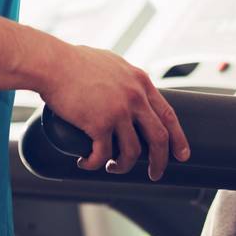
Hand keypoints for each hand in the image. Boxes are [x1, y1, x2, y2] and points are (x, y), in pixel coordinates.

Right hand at [38, 43, 189, 180]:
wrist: (53, 64)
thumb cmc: (75, 62)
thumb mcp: (112, 64)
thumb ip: (125, 78)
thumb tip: (128, 85)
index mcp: (140, 82)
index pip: (168, 114)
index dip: (177, 137)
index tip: (182, 154)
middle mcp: (135, 97)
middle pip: (158, 137)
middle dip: (159, 161)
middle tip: (155, 173)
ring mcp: (119, 111)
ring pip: (132, 152)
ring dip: (122, 166)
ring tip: (111, 166)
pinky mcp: (99, 124)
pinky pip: (103, 154)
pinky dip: (94, 164)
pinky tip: (86, 162)